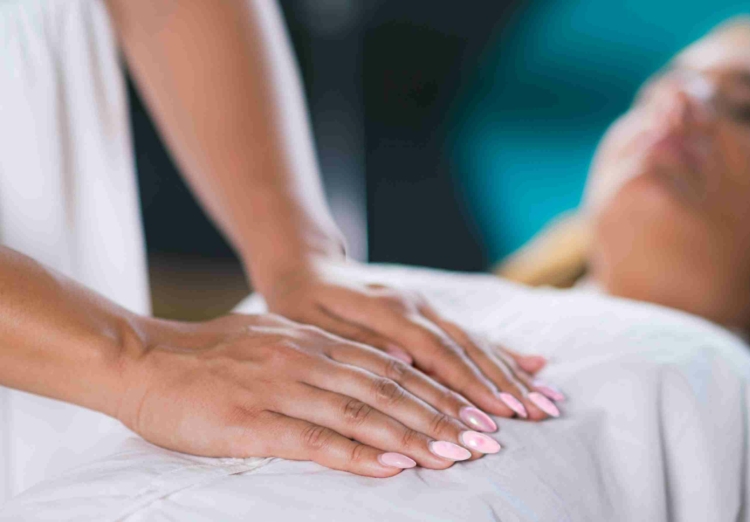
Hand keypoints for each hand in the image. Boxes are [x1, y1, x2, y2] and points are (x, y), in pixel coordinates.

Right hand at [115, 313, 505, 476]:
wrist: (143, 358)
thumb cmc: (209, 355)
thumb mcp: (275, 338)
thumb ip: (325, 353)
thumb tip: (380, 368)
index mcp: (316, 341)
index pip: (392, 369)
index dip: (439, 391)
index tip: (477, 411)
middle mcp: (309, 359)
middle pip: (390, 390)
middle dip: (444, 415)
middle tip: (486, 437)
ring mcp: (283, 388)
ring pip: (364, 413)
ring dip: (416, 435)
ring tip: (457, 453)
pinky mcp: (253, 421)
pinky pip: (317, 440)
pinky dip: (360, 454)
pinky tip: (394, 465)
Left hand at [262, 260, 564, 419]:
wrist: (306, 266)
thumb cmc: (303, 303)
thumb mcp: (316, 325)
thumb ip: (362, 344)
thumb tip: (404, 364)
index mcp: (389, 310)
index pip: (438, 353)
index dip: (469, 385)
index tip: (497, 412)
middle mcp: (417, 306)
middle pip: (469, 349)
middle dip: (505, 385)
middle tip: (536, 415)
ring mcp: (428, 307)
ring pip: (478, 342)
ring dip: (513, 374)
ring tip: (545, 400)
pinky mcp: (432, 312)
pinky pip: (473, 334)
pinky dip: (504, 353)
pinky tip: (533, 365)